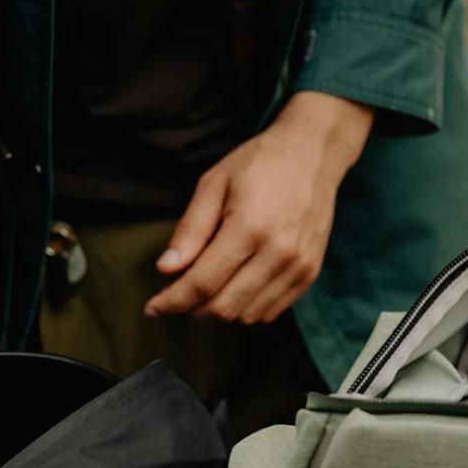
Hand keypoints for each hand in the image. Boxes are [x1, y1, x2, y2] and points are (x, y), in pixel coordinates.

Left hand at [144, 91, 373, 324]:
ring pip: (246, 316)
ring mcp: (297, 266)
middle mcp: (278, 253)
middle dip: (192, 310)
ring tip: (208, 289)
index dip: (173, 301)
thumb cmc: (259, 163)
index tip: (153, 307)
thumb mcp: (213, 185)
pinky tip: (235, 287)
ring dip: (219, 311)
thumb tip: (166, 269)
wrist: (314, 152)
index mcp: (249, 228)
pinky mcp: (308, 274)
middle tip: (179, 296)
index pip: (202, 283)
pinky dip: (246, 309)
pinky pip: (269, 312)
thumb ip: (190, 230)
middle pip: (223, 308)